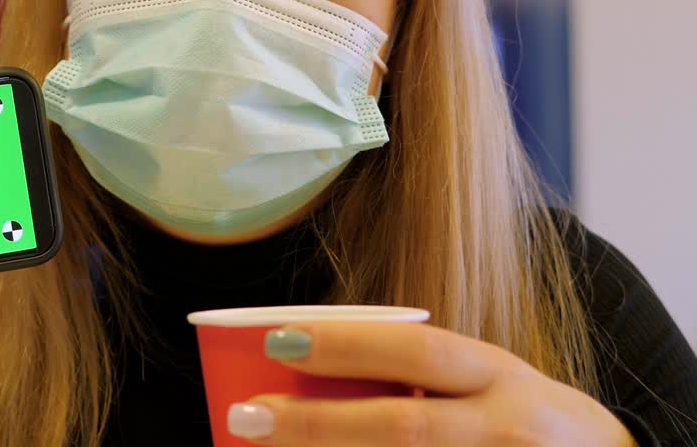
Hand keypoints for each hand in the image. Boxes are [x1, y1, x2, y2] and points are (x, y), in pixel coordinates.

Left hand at [227, 322, 635, 445]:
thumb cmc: (523, 420)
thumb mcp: (489, 380)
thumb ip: (421, 373)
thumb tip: (307, 362)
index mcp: (500, 376)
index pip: (418, 351)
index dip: (347, 345)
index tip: (277, 340)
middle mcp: (505, 430)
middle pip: (403, 428)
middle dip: (318, 424)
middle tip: (248, 413)